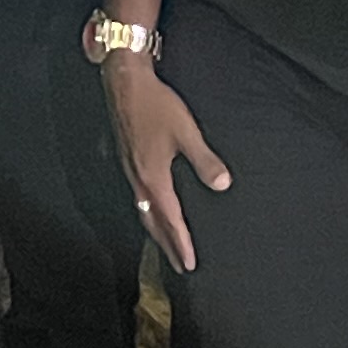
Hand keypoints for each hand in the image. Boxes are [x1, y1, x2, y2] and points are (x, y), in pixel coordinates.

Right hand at [103, 51, 230, 272]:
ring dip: (156, 231)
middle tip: (180, 266)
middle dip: (167, 245)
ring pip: (143, 211)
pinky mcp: (127, 160)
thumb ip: (204, 160)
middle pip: (152, 222)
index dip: (180, 242)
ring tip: (167, 245)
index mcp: (153, 177)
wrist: (124, 82)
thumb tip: (223, 185)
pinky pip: (137, 197)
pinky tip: (152, 209)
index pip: (170, 219)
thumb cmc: (156, 105)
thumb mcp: (186, 132)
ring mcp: (130, 170)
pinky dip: (147, 213)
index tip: (190, 264)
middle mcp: (138, 179)